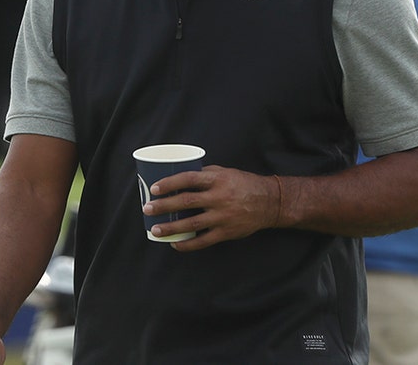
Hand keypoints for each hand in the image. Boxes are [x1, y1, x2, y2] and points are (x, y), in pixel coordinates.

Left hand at [142, 166, 281, 251]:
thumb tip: (182, 174)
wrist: (269, 202)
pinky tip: (175, 244)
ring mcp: (223, 217)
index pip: (189, 179)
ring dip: (170, 227)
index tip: (154, 188)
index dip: (170, 183)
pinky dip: (188, 244)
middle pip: (186, 202)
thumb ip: (206, 174)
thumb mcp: (227, 173)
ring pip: (191, 224)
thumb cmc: (245, 184)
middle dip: (163, 206)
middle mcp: (220, 198)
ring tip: (155, 230)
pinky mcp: (226, 232)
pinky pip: (203, 241)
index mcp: (218, 180)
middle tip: (147, 208)